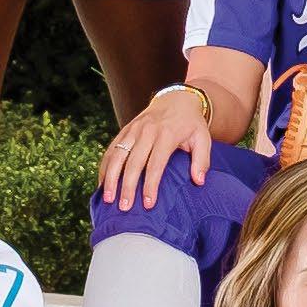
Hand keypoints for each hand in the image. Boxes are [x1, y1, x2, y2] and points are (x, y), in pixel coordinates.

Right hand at [99, 87, 211, 209]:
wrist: (177, 99)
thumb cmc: (191, 125)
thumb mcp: (203, 139)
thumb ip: (202, 160)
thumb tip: (199, 181)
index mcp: (166, 135)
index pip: (156, 164)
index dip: (151, 185)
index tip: (148, 204)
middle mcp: (147, 131)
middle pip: (134, 162)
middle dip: (127, 186)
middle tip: (124, 207)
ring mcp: (133, 130)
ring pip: (117, 155)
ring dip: (111, 178)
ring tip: (107, 199)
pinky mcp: (125, 130)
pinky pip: (111, 149)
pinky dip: (105, 167)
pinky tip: (102, 184)